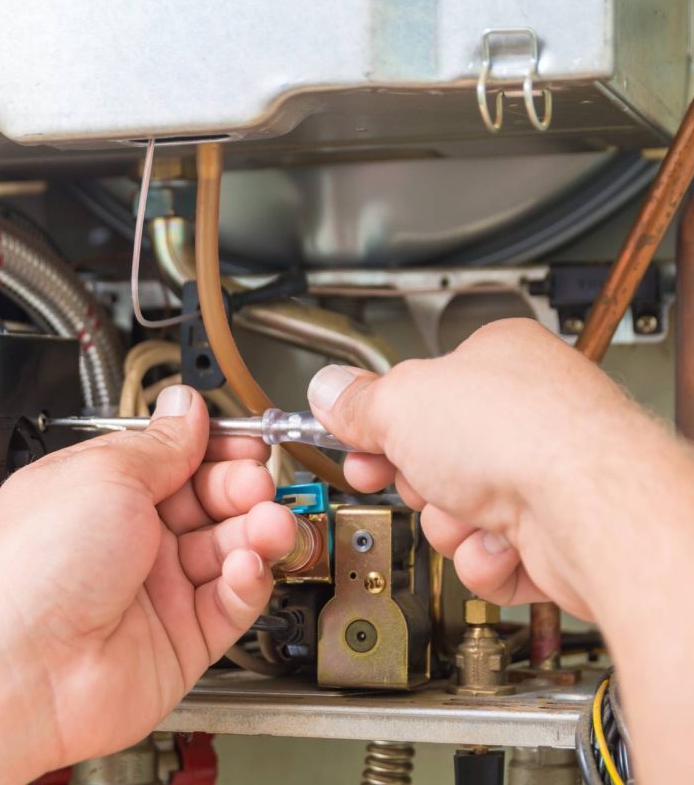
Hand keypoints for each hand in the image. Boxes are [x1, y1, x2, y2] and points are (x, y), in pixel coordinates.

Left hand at [0, 384, 294, 783]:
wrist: (16, 673)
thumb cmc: (34, 570)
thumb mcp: (106, 474)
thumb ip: (162, 443)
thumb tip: (186, 406)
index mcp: (109, 492)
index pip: (181, 459)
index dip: (219, 449)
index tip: (249, 442)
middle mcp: (136, 538)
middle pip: (214, 502)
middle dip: (243, 487)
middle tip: (256, 484)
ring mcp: (161, 589)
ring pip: (231, 550)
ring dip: (257, 532)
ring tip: (268, 525)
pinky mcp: (184, 638)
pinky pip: (233, 602)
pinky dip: (249, 581)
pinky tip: (246, 566)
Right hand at [307, 318, 656, 621]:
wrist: (591, 509)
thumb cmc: (521, 435)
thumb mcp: (402, 402)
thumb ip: (357, 402)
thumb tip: (328, 390)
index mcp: (494, 361)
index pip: (416, 391)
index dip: (375, 419)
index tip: (349, 436)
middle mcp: (523, 415)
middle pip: (431, 456)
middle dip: (413, 478)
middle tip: (408, 476)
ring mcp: (541, 474)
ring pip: (454, 512)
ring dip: (449, 521)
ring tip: (469, 509)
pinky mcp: (552, 534)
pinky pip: (486, 554)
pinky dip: (484, 557)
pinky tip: (501, 540)